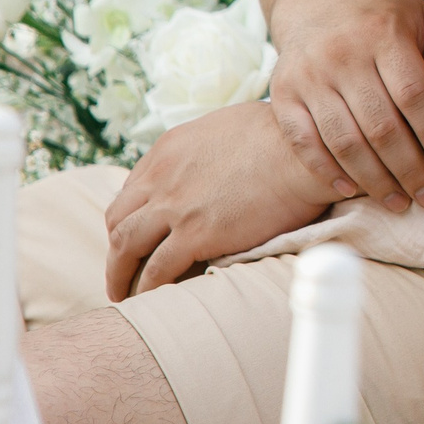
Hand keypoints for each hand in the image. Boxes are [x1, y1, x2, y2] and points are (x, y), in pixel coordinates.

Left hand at [104, 102, 332, 300]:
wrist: (306, 152)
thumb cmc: (285, 135)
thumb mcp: (230, 124)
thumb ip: (208, 145)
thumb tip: (214, 157)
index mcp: (170, 149)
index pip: (133, 188)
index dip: (133, 215)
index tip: (140, 233)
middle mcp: (162, 176)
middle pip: (119, 218)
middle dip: (116, 246)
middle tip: (122, 267)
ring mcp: (175, 207)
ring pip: (125, 246)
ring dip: (120, 272)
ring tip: (124, 292)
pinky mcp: (195, 234)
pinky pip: (157, 270)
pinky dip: (148, 287)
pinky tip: (154, 298)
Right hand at [264, 0, 423, 210]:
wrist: (318, 9)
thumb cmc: (385, 24)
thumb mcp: (422, 19)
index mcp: (383, 34)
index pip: (413, 93)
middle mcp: (342, 54)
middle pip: (380, 125)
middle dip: (409, 168)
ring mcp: (308, 76)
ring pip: (344, 141)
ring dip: (374, 180)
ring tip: (400, 203)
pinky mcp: (282, 95)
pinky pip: (304, 142)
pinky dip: (327, 172)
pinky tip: (352, 192)